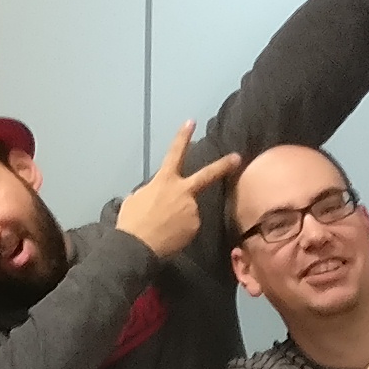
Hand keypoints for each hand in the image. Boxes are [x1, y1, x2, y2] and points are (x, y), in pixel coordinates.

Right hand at [113, 121, 244, 260]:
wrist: (137, 246)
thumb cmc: (132, 221)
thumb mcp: (136, 199)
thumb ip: (151, 192)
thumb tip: (155, 195)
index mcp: (164, 181)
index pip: (174, 153)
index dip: (182, 136)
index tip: (192, 121)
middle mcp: (182, 192)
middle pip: (207, 175)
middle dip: (223, 165)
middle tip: (237, 158)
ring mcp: (192, 209)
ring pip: (190, 210)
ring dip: (181, 217)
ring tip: (164, 228)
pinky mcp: (195, 226)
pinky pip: (190, 226)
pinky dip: (182, 230)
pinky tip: (170, 236)